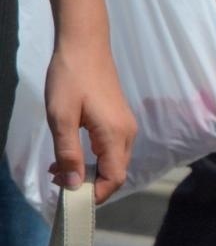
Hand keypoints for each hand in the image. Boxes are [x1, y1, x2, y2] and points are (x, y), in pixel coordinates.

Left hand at [44, 32, 135, 202]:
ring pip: (112, 162)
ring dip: (88, 172)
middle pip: (115, 173)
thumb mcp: (61, 118)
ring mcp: (125, 126)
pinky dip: (92, 158)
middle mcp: (127, 134)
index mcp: (115, 136)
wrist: (85, 45)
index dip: (95, 195)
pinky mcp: (119, 120)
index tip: (70, 200)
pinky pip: (111, 149)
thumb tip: (72, 185)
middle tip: (57, 182)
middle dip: (89, 185)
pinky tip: (69, 153)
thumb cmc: (71, 79)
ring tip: (57, 169)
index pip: (114, 178)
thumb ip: (68, 153)